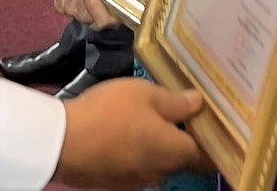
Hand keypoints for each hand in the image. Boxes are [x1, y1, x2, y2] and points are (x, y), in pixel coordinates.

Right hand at [53, 76, 208, 188]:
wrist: (61, 143)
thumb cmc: (110, 113)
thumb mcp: (146, 95)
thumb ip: (176, 102)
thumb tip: (199, 104)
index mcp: (174, 152)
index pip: (207, 155)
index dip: (214, 141)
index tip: (214, 124)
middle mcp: (160, 172)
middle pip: (181, 157)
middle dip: (182, 138)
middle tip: (179, 112)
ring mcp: (136, 181)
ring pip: (156, 162)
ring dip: (156, 144)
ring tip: (147, 118)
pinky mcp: (114, 182)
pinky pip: (134, 165)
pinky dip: (135, 151)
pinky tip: (124, 132)